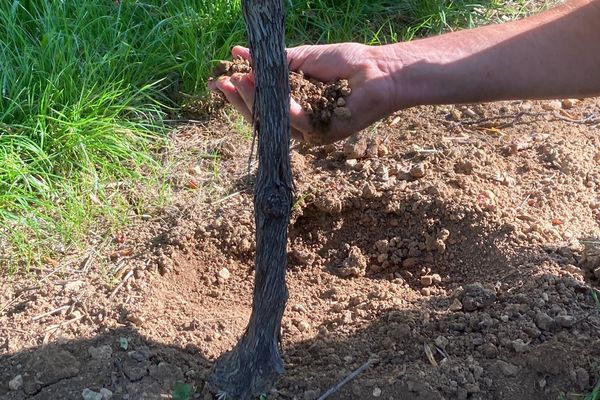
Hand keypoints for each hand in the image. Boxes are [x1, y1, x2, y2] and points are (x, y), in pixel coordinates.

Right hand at [209, 43, 395, 144]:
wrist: (379, 69)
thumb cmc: (346, 63)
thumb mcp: (302, 58)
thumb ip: (273, 62)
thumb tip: (240, 53)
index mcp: (293, 104)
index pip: (261, 104)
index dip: (241, 94)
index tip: (222, 80)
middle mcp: (299, 122)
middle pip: (263, 118)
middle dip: (241, 101)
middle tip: (224, 84)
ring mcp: (311, 131)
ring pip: (276, 122)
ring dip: (255, 103)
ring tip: (241, 83)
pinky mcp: (324, 134)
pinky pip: (298, 123)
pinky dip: (284, 108)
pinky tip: (270, 93)